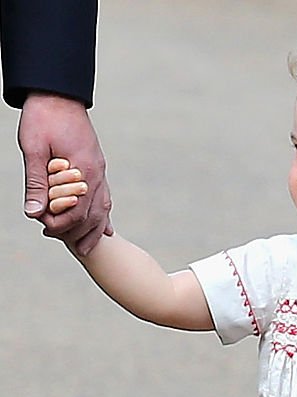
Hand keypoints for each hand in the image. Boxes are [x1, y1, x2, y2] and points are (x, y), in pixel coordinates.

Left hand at [19, 93, 112, 255]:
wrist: (57, 91)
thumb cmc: (43, 116)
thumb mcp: (33, 148)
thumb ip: (35, 182)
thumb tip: (33, 212)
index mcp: (82, 169)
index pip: (76, 210)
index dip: (60, 224)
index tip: (43, 227)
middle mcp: (96, 173)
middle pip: (92, 216)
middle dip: (75, 232)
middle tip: (55, 238)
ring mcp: (100, 171)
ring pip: (102, 210)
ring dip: (93, 232)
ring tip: (84, 249)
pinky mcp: (98, 167)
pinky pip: (105, 199)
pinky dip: (103, 217)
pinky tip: (104, 230)